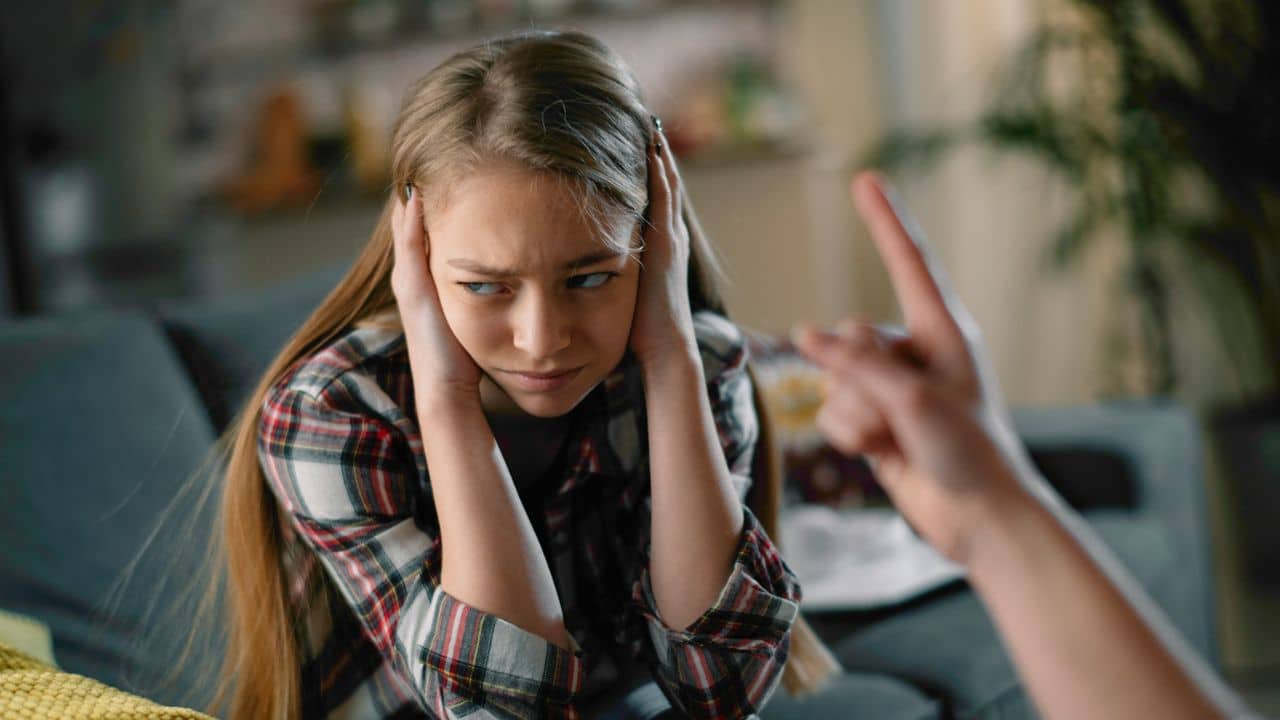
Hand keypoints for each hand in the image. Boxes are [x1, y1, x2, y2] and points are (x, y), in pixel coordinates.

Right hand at [391, 185, 482, 407]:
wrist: (449, 390)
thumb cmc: (467, 360)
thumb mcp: (476, 317)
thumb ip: (485, 296)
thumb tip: (509, 278)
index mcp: (427, 286)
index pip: (425, 239)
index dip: (432, 211)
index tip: (447, 180)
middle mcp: (412, 281)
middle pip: (410, 229)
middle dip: (417, 198)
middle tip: (423, 163)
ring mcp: (409, 285)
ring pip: (405, 232)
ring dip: (411, 202)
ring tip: (418, 169)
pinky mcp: (414, 292)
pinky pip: (410, 248)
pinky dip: (412, 222)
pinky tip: (418, 195)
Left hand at [629, 125, 696, 367]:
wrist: (663, 348)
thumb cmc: (639, 329)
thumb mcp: (621, 289)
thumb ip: (608, 270)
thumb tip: (581, 264)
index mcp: (660, 247)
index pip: (655, 199)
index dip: (648, 170)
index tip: (635, 141)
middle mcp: (670, 236)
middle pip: (665, 183)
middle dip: (656, 152)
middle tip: (647, 119)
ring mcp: (671, 237)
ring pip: (667, 183)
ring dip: (659, 152)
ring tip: (650, 122)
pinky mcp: (667, 242)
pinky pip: (664, 196)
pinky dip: (660, 170)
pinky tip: (652, 146)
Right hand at [793, 172, 1032, 565]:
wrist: (978, 519)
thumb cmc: (968, 451)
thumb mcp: (913, 399)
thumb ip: (855, 363)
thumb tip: (806, 334)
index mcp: (943, 330)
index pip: (908, 262)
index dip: (885, 219)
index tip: (865, 178)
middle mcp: (914, 353)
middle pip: (851, 337)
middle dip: (860, 380)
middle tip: (900, 415)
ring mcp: (891, 388)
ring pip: (835, 381)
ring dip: (856, 415)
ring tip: (895, 440)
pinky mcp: (874, 421)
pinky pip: (832, 411)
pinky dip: (850, 435)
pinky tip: (881, 455)